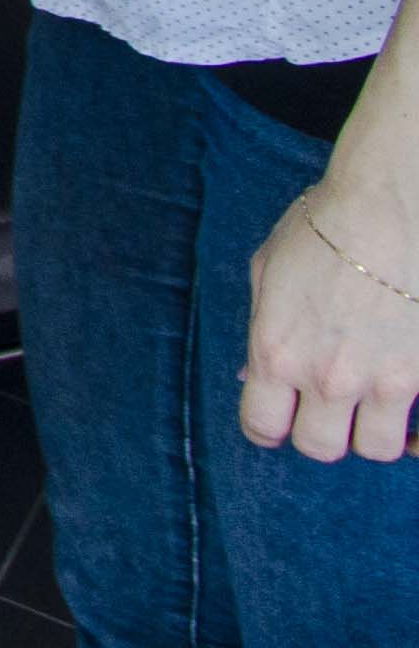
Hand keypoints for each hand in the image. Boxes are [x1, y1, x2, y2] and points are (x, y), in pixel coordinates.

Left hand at [245, 188, 418, 463]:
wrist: (389, 207)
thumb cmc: (323, 229)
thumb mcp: (268, 272)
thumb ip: (260, 328)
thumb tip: (252, 375)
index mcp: (277, 352)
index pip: (262, 426)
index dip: (267, 428)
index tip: (277, 420)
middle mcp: (328, 376)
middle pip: (319, 447)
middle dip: (318, 432)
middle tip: (325, 410)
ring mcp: (383, 380)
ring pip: (374, 448)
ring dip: (369, 432)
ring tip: (369, 405)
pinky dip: (417, 435)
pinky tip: (410, 418)